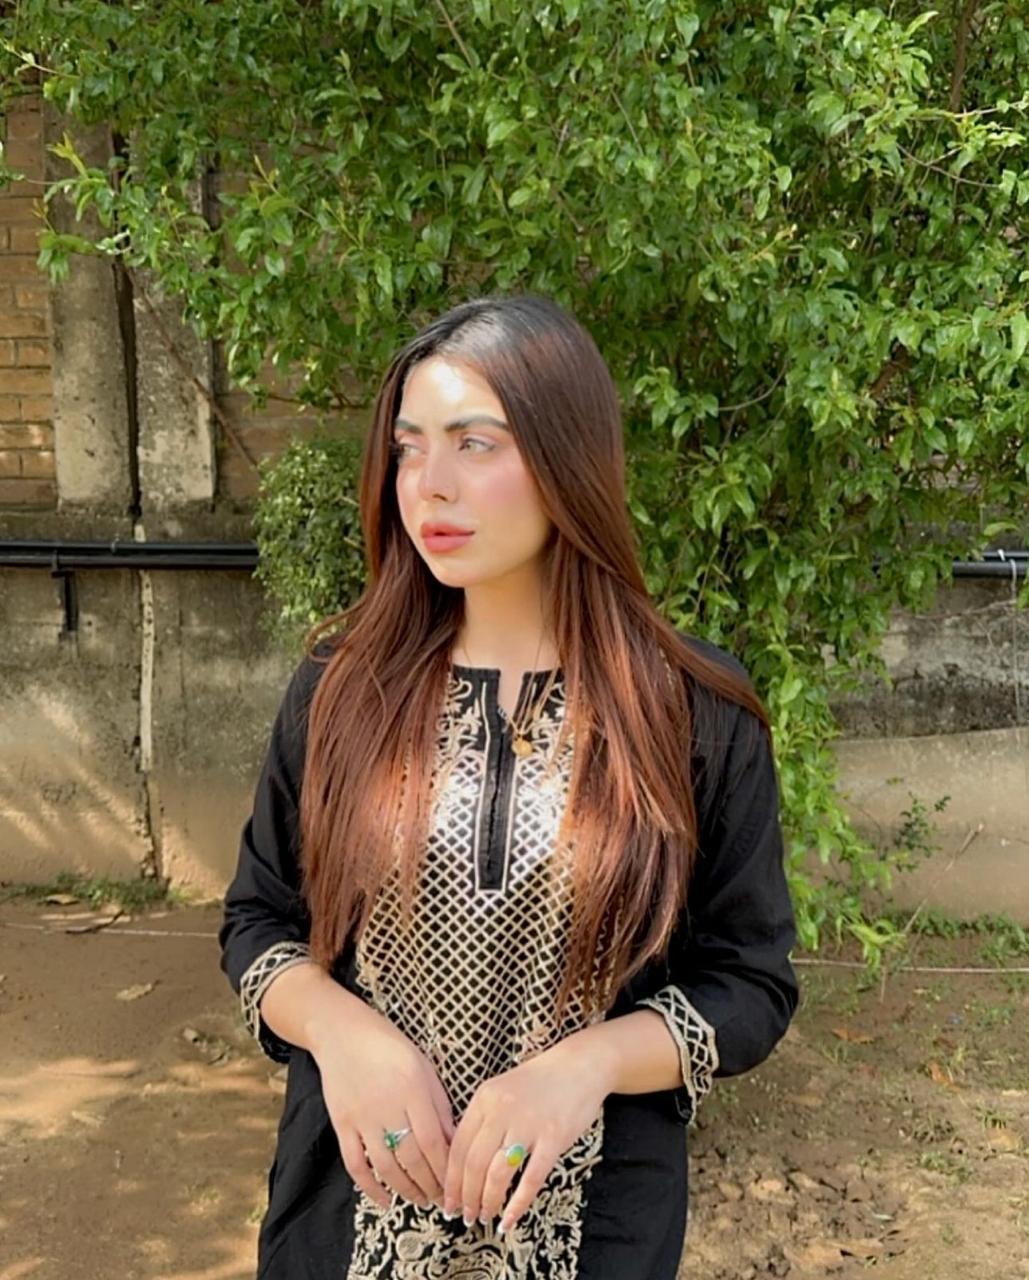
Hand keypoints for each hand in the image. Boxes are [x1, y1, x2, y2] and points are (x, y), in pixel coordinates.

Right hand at [312, 1002, 455, 1211]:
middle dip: (431, 1185)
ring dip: (406, 1190)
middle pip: (412, 1158)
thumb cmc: (390, 1047)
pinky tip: (385, 1200)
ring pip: (386, 1166)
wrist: (343, 1034)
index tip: (456, 1184)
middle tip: (443, 1199)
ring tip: (421, 1201)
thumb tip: (454, 1143)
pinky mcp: (341, 1125)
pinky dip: (370, 1187)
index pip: (433, 1141)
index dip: (445, 1169)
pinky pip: (355, 1164)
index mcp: (412, 1089)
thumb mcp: (424, 1068)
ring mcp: (361, 1117)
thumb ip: (439, 1106)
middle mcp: (387, 1106)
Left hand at [442, 1037, 610, 1232]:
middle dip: (466, 1197)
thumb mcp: (502, 1090)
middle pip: (474, 1164)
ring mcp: (528, 1123)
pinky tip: (509, 1220)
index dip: (450, 1180)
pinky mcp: (554, 1137)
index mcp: (484, 1097)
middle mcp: (502, 1109)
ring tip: (485, 1217)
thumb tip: (463, 1163)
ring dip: (488, 1202)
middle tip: (465, 1216)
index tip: (448, 1201)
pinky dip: (517, 1205)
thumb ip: (483, 1119)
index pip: (458, 1147)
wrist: (580, 1064)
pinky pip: (531, 1179)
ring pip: (497, 1174)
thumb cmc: (540, 1081)